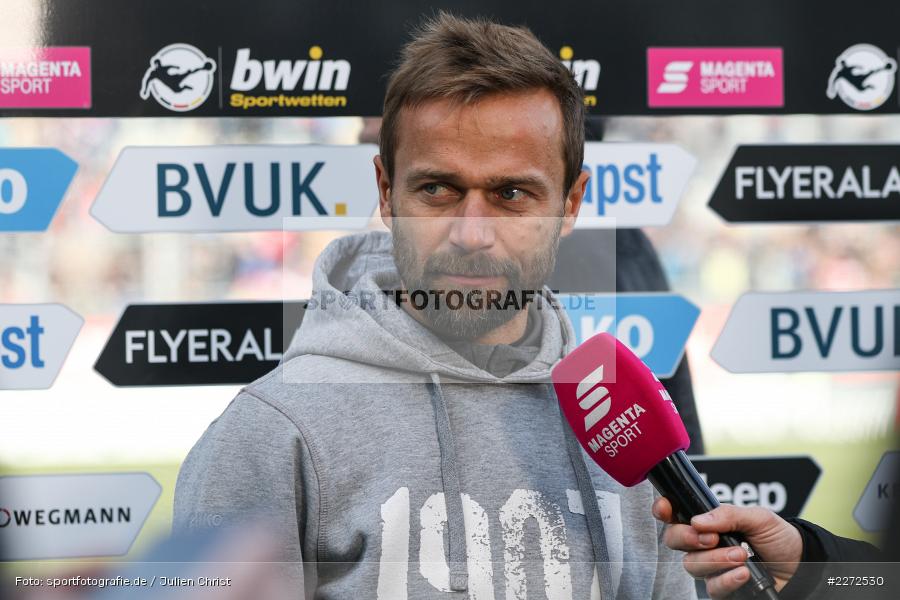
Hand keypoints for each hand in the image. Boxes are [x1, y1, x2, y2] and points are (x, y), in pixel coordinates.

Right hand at [652, 497, 802, 598]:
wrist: (802, 568)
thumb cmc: (779, 539)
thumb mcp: (759, 517)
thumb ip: (728, 514)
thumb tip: (698, 520)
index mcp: (708, 521)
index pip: (675, 514)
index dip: (664, 510)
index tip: (666, 509)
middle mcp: (703, 544)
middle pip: (673, 540)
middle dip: (687, 538)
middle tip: (711, 538)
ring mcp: (711, 567)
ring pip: (691, 565)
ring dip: (715, 559)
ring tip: (741, 555)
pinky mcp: (722, 588)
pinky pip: (711, 587)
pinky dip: (727, 579)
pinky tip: (743, 573)